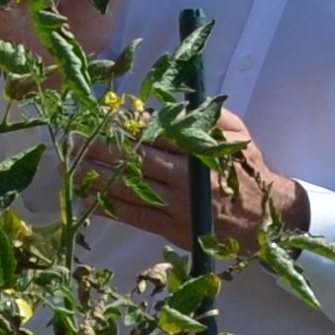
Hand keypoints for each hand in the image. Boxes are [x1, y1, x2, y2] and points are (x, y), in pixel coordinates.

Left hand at [82, 105, 310, 250]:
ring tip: (70, 166)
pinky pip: (134, 216)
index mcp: (200, 150)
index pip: (156, 132)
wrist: (264, 220)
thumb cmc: (246, 172)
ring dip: (97, 176)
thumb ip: (207, 116)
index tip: (102, 117)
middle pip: (135, 158)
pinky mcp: (171, 228)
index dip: (126, 125)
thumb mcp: (237, 135)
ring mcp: (177, 205)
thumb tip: (170, 106)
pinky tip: (88, 197)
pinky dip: (109, 206)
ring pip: (129, 188)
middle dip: (102, 148)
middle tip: (74, 139)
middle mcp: (185, 178)